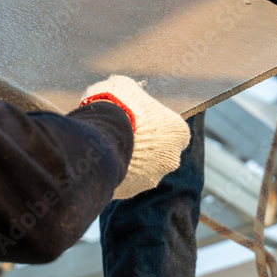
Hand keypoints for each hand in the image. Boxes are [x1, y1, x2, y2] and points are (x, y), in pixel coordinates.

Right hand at [79, 75, 189, 198]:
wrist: (98, 137)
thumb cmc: (117, 107)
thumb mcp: (123, 85)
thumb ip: (130, 90)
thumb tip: (121, 86)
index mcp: (178, 132)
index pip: (174, 130)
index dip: (156, 124)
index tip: (140, 119)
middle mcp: (171, 159)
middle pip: (161, 152)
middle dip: (145, 145)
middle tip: (124, 133)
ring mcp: (151, 178)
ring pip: (143, 169)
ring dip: (131, 160)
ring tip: (109, 146)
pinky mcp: (131, 191)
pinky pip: (124, 180)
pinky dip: (116, 172)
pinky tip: (101, 159)